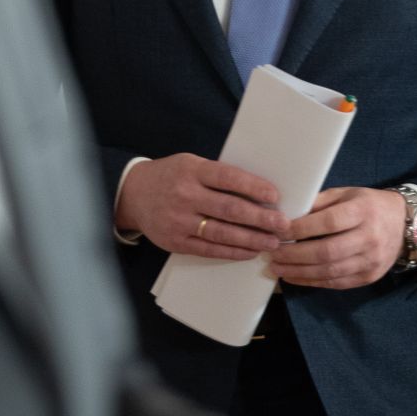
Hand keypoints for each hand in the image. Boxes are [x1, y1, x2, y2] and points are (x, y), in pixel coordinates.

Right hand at [115, 153, 287, 258]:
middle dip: (260, 218)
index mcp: (192, 170)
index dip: (253, 187)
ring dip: (251, 239)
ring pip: (222, 233)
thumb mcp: (190, 164)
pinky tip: (250, 251)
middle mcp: (185, 195)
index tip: (275, 196)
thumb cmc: (170, 176)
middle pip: (229, 208)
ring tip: (272, 242)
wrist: (133, 194)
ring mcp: (179, 221)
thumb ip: (217, 176)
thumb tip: (258, 190)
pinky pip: (209, 249)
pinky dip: (232, 251)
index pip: (228, 178)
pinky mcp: (176, 242)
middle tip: (283, 224)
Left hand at [268, 187, 406, 289]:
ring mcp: (371, 260)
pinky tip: (295, 277)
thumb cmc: (368, 204)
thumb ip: (319, 202)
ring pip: (330, 271)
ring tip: (277, 268)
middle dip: (294, 255)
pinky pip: (337, 283)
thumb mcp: (346, 194)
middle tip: (272, 253)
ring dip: (299, 272)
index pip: (328, 223)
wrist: (403, 224)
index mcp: (362, 211)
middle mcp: (369, 237)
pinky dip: (312, 282)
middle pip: (326, 251)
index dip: (300, 229)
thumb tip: (288, 212)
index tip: (278, 231)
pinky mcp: (369, 277)